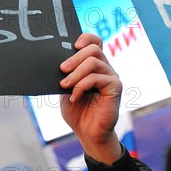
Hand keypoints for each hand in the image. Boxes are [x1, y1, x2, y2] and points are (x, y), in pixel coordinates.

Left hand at [60, 33, 122, 163]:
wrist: (86, 132)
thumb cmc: (77, 110)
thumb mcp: (66, 89)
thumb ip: (65, 75)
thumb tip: (56, 62)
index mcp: (94, 66)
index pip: (95, 42)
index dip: (86, 38)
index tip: (73, 45)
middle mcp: (105, 68)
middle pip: (93, 49)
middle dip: (74, 58)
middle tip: (61, 69)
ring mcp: (111, 77)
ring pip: (94, 62)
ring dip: (75, 74)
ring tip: (64, 86)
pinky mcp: (115, 87)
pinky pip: (97, 78)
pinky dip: (82, 86)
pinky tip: (74, 97)